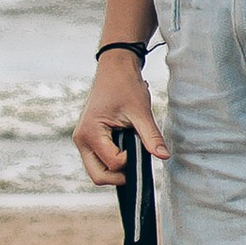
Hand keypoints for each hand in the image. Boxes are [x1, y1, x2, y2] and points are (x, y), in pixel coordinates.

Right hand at [74, 52, 164, 186]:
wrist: (114, 68)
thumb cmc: (125, 85)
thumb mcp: (141, 111)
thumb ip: (151, 136)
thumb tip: (164, 157)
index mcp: (90, 133)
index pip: (113, 163)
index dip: (130, 160)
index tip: (140, 143)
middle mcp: (81, 140)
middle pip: (98, 176)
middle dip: (120, 176)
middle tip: (137, 161)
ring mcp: (82, 140)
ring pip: (97, 171)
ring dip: (116, 168)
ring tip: (131, 149)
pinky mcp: (88, 139)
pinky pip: (98, 160)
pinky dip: (112, 161)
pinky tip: (126, 147)